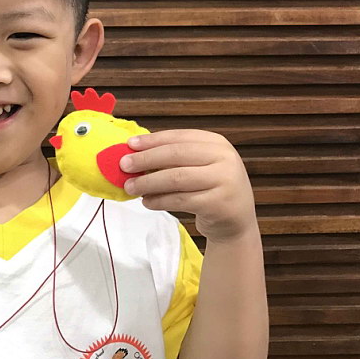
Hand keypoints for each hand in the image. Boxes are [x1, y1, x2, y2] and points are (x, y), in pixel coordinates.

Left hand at [120, 129, 257, 243]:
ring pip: (176, 178)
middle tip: (124, 166)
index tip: (129, 144)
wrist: (235, 221)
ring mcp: (224, 181)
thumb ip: (174, 158)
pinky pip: (180, 200)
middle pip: (176, 154)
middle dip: (146, 159)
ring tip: (130, 187)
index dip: (152, 140)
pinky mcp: (219, 204)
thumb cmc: (209, 189)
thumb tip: (134, 153)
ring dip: (148, 182)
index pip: (178, 137)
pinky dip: (159, 200)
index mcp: (216, 143)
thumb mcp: (199, 167)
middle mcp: (224, 158)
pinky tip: (147, 202)